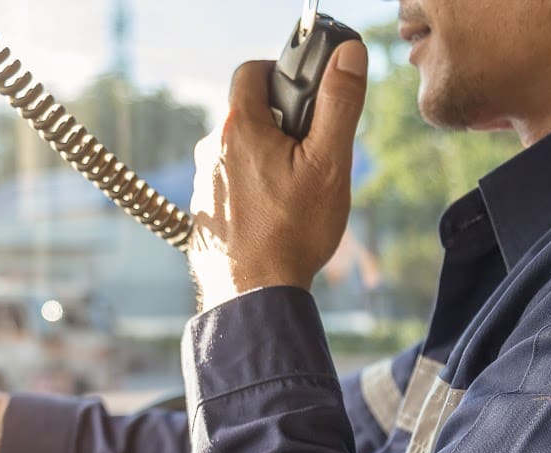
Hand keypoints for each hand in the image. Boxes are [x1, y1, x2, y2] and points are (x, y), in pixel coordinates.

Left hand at [188, 41, 368, 309]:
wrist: (254, 296)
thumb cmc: (292, 231)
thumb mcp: (329, 162)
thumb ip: (338, 103)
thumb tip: (348, 57)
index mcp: (238, 128)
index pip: (251, 71)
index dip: (281, 73)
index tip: (304, 98)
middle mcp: (210, 151)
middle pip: (247, 115)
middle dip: (280, 125)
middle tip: (310, 156)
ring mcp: (202, 184)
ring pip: (239, 153)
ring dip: (266, 161)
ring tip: (293, 195)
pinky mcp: (203, 214)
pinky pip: (230, 187)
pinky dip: (251, 192)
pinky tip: (272, 218)